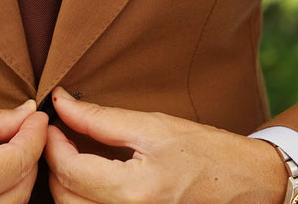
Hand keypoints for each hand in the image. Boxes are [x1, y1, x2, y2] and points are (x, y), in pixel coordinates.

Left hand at [44, 88, 286, 203]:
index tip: (51, 120)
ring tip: (73, 154)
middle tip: (59, 134)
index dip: (50, 142)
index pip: (68, 169)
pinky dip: (83, 199)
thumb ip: (101, 119)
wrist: (247, 183)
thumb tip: (61, 103)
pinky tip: (90, 178)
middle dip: (53, 163)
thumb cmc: (207, 151)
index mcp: (134, 191)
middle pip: (64, 197)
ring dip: (65, 184)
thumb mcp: (153, 125)